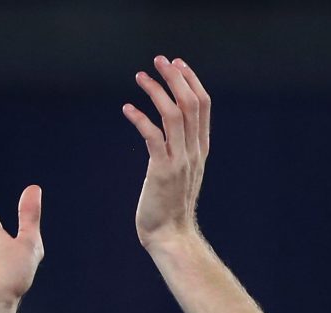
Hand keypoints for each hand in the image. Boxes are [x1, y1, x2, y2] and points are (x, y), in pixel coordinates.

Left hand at [122, 56, 210, 248]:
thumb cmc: (170, 205)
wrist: (170, 235)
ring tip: (140, 76)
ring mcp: (180, 161)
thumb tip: (169, 127)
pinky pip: (153, 136)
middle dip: (176, 77)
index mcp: (200, 149)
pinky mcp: (161, 171)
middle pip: (191, 104)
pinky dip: (140, 118)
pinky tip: (127, 109)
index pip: (203, 106)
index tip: (176, 64)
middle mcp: (193, 152)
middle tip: (159, 60)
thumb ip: (180, 148)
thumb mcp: (182, 171)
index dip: (191, 80)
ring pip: (175, 115)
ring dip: (157, 91)